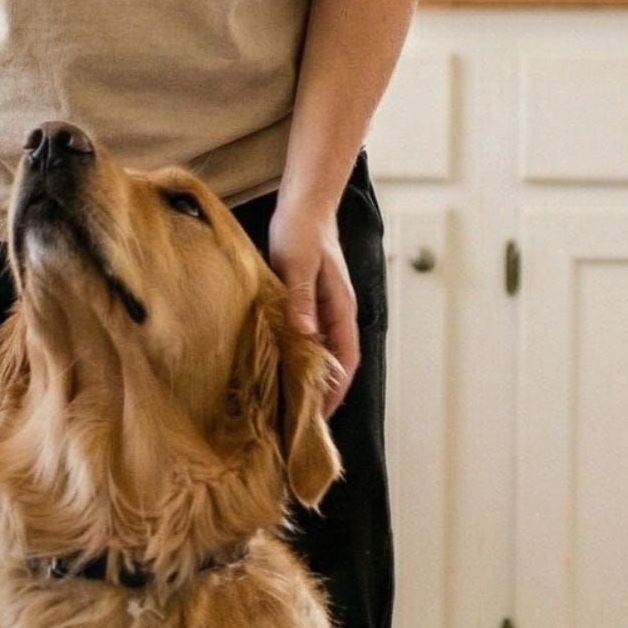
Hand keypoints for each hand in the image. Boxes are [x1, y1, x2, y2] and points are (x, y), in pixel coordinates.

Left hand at [267, 199, 358, 416]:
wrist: (304, 204)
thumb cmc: (301, 231)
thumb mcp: (298, 265)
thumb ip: (301, 299)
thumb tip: (305, 335)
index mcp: (341, 308)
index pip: (345, 360)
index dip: (336, 391)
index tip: (319, 417)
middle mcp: (337, 313)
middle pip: (337, 363)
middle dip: (324, 394)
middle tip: (301, 424)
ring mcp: (324, 309)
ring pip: (322, 353)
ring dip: (311, 378)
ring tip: (290, 405)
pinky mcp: (309, 302)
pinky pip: (309, 339)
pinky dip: (300, 358)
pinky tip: (282, 368)